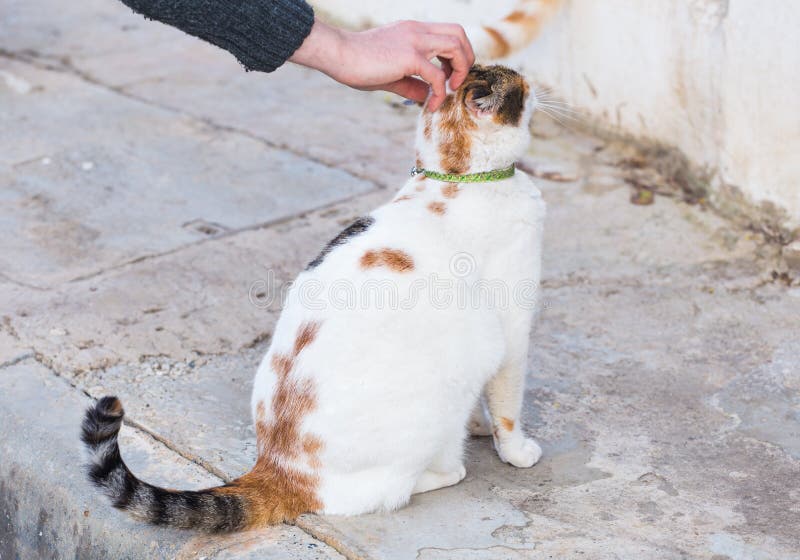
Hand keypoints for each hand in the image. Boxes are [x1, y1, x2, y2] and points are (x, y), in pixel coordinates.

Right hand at [290, 19, 474, 110]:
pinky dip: (440, 93)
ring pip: (456, 46)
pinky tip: (430, 105)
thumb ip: (412, 83)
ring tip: (450, 90)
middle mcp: (418, 31)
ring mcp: (415, 41)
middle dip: (465, 59)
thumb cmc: (358, 64)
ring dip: (459, 70)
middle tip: (455, 81)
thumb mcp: (390, 74)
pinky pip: (437, 75)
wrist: (338, 54)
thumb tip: (427, 96)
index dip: (456, 54)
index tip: (447, 75)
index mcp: (413, 30)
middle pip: (459, 33)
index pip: (449, 32)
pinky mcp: (409, 56)